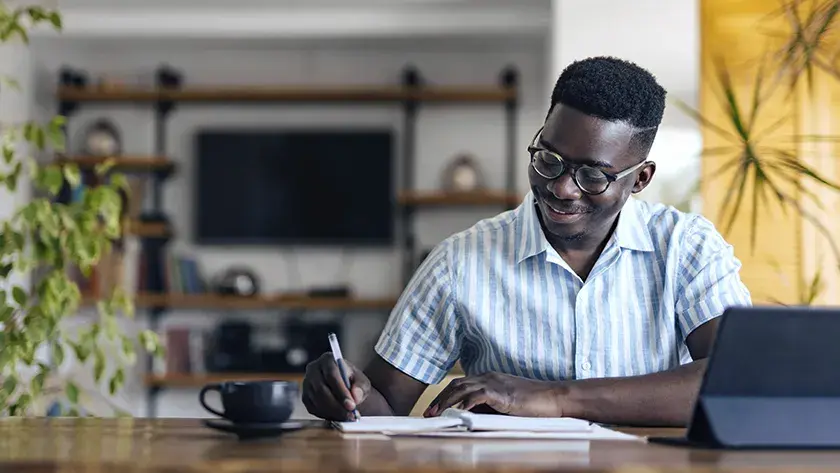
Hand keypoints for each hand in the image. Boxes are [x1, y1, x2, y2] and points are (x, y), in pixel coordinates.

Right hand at [302, 353, 370, 420]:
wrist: (345, 388)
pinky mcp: (305, 397)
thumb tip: (356, 396)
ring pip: (317, 401)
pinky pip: (313, 409)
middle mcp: (313, 369)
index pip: (331, 375)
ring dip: (333, 412)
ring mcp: (307, 384)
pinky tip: (339, 416)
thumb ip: (361, 387)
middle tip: (351, 415)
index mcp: (327, 360)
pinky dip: (327, 415)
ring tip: (348, 417)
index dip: (341, 392)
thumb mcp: (361, 381)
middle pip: (321, 389)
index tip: (352, 405)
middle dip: (337, 405)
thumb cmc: (352, 381)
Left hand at [423, 372, 567, 417]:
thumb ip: (487, 406)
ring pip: (463, 389)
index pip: (460, 384)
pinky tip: (458, 412)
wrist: (553, 397)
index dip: (444, 396)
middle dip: (440, 399)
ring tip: (436, 414)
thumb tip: (467, 415)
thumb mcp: (504, 404)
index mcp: (488, 378)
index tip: (434, 409)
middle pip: (456, 385)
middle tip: (428, 413)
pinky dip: (467, 402)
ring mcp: (495, 383)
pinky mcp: (503, 393)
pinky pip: (480, 395)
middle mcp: (488, 377)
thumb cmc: (532, 403)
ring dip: (447, 402)